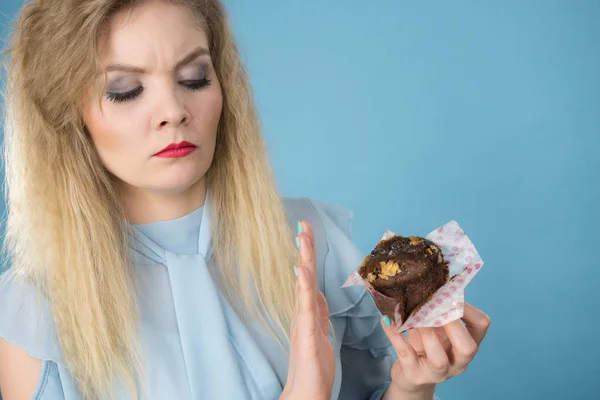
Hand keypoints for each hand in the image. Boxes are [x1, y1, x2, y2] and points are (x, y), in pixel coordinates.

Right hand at [281, 221, 334, 399]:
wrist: (306, 392)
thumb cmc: (312, 366)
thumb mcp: (320, 333)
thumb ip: (318, 313)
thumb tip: (318, 294)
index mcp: (308, 311)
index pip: (310, 276)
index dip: (309, 254)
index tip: (308, 232)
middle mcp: (302, 311)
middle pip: (304, 274)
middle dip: (305, 248)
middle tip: (304, 224)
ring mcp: (301, 320)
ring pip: (302, 284)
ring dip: (303, 259)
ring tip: (302, 236)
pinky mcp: (303, 332)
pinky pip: (304, 305)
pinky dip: (302, 285)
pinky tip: (301, 269)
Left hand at [381, 303, 489, 397]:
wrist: (412, 376)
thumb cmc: (427, 346)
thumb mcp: (437, 329)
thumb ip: (438, 311)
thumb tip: (428, 281)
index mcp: (467, 344)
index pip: (480, 325)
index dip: (467, 307)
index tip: (449, 293)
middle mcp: (458, 362)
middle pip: (468, 347)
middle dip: (452, 324)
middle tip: (436, 306)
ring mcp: (437, 373)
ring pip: (438, 358)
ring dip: (426, 333)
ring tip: (413, 317)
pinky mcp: (415, 375)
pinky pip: (405, 355)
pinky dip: (395, 335)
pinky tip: (386, 320)